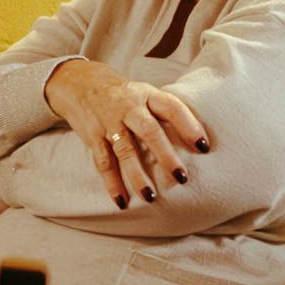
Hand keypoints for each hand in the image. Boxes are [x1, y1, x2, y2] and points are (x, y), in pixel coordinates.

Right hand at [44, 58, 208, 208]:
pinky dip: (112, 183)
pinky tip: (121, 201)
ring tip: (150, 197)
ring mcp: (109, 123)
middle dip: (166, 156)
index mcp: (147, 95)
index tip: (204, 146)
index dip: (189, 125)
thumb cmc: (124, 95)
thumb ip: (165, 113)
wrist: (80, 83)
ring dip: (137, 175)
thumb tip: (197, 140)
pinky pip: (103, 162)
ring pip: (125, 151)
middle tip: (181, 177)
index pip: (171, 107)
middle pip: (149, 131)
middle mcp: (129, 107)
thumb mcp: (145, 94)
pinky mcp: (93, 137)